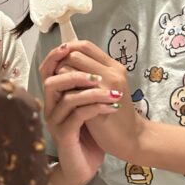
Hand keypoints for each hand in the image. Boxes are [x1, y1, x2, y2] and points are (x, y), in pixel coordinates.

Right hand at [39, 44, 118, 184]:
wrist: (84, 166)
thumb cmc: (87, 135)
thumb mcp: (88, 106)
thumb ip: (86, 86)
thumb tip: (94, 60)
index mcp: (54, 98)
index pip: (48, 70)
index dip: (57, 56)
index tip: (72, 46)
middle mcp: (50, 108)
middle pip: (51, 81)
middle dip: (74, 72)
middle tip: (97, 74)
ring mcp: (55, 122)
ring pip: (66, 98)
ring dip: (90, 91)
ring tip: (111, 92)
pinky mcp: (64, 136)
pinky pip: (77, 116)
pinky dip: (96, 109)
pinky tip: (111, 108)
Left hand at [58, 41, 146, 160]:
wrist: (130, 139)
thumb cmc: (115, 116)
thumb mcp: (106, 91)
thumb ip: (93, 77)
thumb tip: (66, 64)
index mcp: (114, 66)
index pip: (85, 45)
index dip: (68, 50)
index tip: (58, 62)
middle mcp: (112, 70)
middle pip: (75, 52)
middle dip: (60, 62)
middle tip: (54, 76)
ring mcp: (107, 82)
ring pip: (71, 64)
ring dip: (60, 74)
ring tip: (59, 87)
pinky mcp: (99, 96)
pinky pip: (73, 82)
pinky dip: (64, 87)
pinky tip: (62, 97)